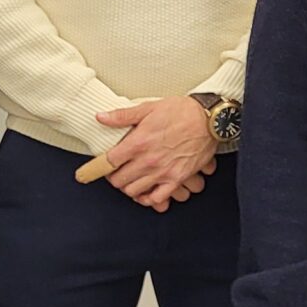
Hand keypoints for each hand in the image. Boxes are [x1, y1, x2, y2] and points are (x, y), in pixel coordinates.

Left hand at [93, 96, 215, 209]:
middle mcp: (148, 160)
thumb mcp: (149, 108)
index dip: (99, 166)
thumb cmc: (182, 111)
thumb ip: (122, 116)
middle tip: (116, 172)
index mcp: (138, 142)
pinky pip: (157, 198)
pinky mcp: (176, 179)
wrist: (210, 119)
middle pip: (118, 181)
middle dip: (113, 177)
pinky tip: (147, 191)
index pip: (108, 162)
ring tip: (131, 180)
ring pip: (134, 191)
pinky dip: (148, 198)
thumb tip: (101, 117)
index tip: (96, 167)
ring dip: (129, 187)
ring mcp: (162, 172)